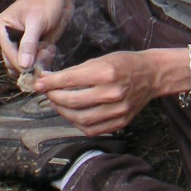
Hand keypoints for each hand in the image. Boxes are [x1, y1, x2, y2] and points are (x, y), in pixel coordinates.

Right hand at [0, 0, 69, 72]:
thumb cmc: (46, 2)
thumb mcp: (37, 22)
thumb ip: (29, 43)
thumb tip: (23, 65)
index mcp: (1, 26)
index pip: (8, 53)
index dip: (22, 64)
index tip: (36, 70)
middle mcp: (5, 36)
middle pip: (13, 62)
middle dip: (31, 62)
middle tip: (47, 53)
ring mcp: (16, 42)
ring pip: (23, 64)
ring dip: (38, 62)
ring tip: (49, 49)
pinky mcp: (27, 46)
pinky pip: (31, 62)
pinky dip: (42, 59)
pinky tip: (50, 48)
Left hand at [37, 51, 159, 134]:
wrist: (151, 75)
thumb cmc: (124, 63)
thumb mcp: (100, 60)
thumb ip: (76, 72)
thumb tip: (50, 80)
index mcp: (106, 73)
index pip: (70, 80)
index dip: (50, 82)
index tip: (39, 83)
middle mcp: (112, 93)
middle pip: (73, 101)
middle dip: (54, 98)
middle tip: (47, 93)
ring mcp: (118, 110)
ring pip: (81, 119)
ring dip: (63, 113)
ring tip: (57, 105)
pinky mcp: (121, 122)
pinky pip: (93, 130)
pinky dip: (78, 124)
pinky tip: (73, 115)